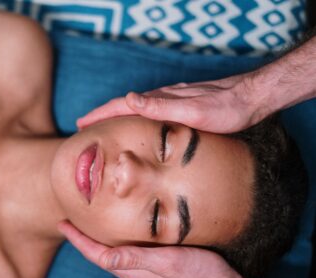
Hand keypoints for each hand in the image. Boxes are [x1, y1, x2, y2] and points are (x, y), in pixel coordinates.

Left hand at [58, 220, 246, 277]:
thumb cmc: (200, 276)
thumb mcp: (168, 263)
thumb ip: (137, 259)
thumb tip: (105, 257)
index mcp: (133, 271)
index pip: (96, 255)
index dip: (78, 239)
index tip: (63, 224)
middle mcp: (135, 274)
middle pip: (100, 255)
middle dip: (83, 240)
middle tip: (71, 221)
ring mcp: (145, 274)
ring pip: (113, 256)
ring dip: (97, 242)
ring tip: (88, 226)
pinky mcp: (157, 270)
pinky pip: (128, 256)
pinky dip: (116, 243)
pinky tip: (121, 235)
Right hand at [77, 73, 269, 133]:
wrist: (250, 99)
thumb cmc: (224, 109)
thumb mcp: (192, 111)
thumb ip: (161, 106)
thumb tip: (129, 98)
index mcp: (160, 100)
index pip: (121, 105)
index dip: (99, 114)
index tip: (80, 123)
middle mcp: (162, 98)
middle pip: (123, 105)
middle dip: (101, 115)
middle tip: (83, 126)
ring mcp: (170, 101)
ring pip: (135, 108)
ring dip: (116, 116)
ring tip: (103, 126)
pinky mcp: (179, 106)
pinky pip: (148, 112)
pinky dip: (133, 117)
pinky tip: (136, 124)